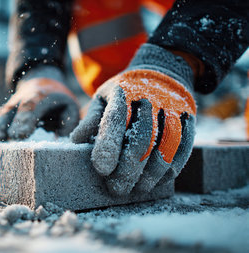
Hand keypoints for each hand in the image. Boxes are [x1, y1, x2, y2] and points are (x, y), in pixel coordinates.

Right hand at [0, 74, 78, 144]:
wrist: (42, 81)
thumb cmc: (58, 99)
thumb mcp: (70, 106)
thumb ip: (70, 122)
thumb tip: (61, 138)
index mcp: (40, 97)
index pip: (30, 108)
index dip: (22, 121)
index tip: (17, 135)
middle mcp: (20, 101)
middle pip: (6, 114)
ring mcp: (9, 106)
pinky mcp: (2, 112)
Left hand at [71, 43, 196, 194]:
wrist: (162, 72)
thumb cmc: (125, 93)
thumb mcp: (103, 98)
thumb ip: (91, 120)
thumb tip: (75, 142)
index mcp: (123, 93)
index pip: (115, 120)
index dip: (108, 145)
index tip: (101, 169)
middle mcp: (149, 100)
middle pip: (141, 139)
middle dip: (128, 168)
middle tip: (116, 188)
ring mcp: (172, 110)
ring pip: (164, 147)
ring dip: (150, 173)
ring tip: (135, 189)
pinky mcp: (188, 122)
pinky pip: (182, 149)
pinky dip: (169, 170)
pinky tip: (154, 181)